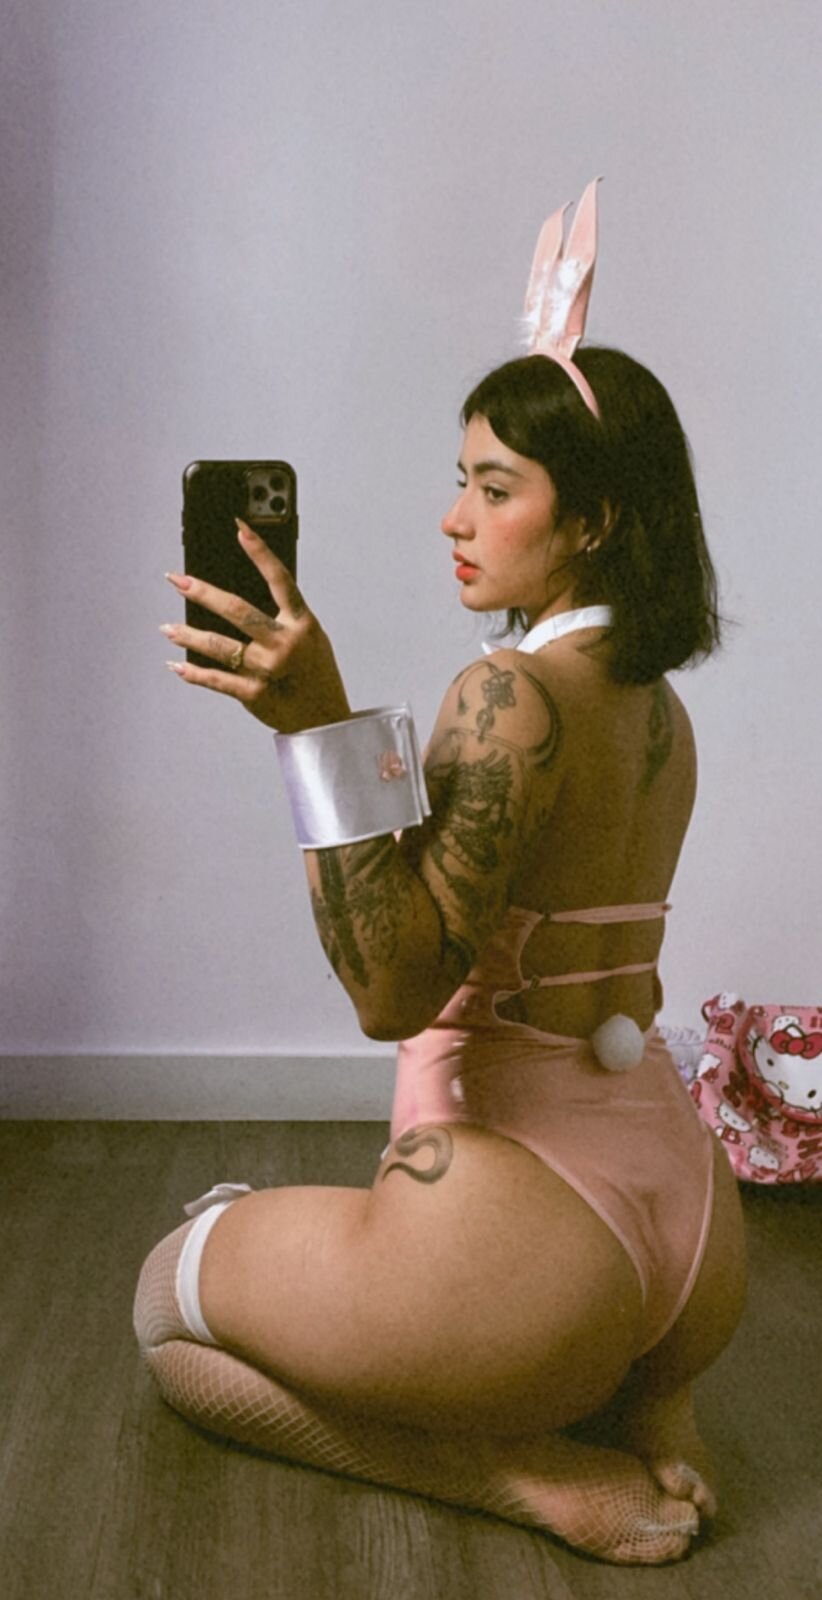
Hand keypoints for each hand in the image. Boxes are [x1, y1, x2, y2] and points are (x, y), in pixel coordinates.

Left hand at [161, 520, 350, 732]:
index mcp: (302, 625)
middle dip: (203, 593)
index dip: (260, 552)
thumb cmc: (316, 674)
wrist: (325, 720)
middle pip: (238, 611)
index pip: (280, 580)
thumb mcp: (310, 638)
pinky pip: (217, 680)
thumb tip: (238, 598)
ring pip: (220, 647)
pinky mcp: (254, 694)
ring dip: (188, 636)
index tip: (240, 528)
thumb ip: (282, 618)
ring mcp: (267, 671)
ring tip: (167, 628)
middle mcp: (284, 645)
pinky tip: (177, 665)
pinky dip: (193, 673)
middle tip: (177, 580)